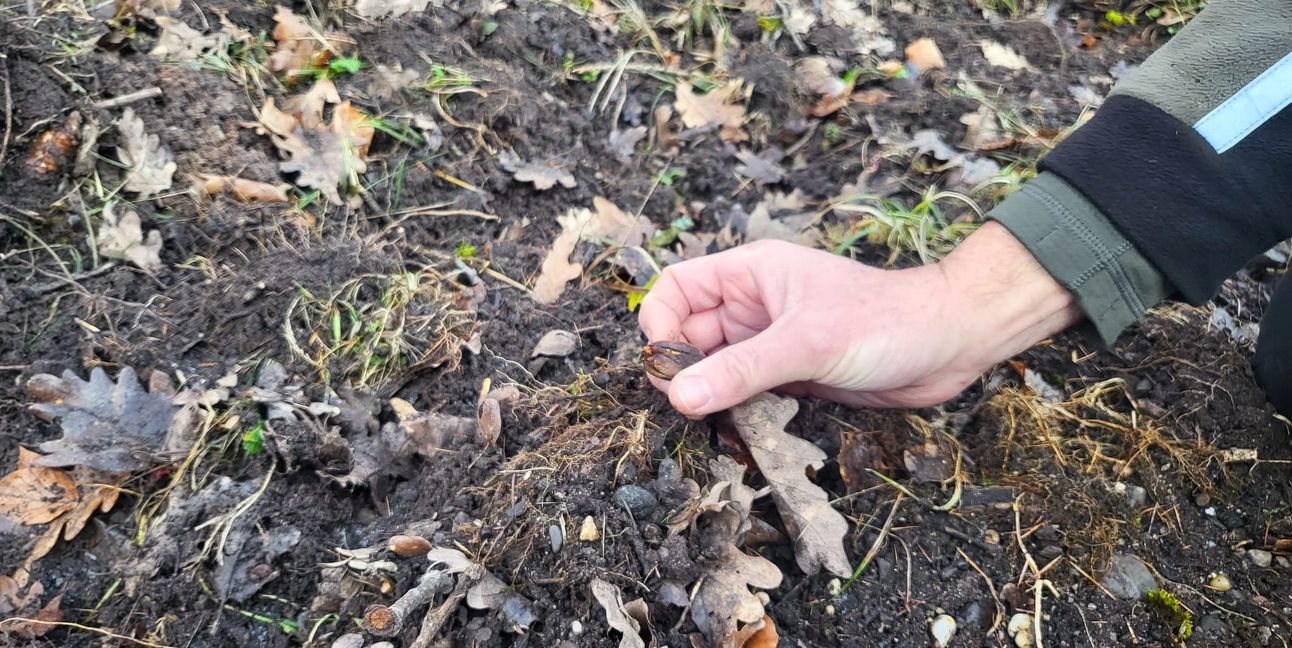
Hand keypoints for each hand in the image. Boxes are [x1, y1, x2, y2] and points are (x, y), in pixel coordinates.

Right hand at [637, 222, 1081, 415]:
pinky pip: (744, 393)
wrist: (948, 345)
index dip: (659, 323)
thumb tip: (679, 396)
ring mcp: (770, 342)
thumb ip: (741, 371)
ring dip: (707, 395)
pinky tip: (741, 429)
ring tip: (711, 422)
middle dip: (680, 368)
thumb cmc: (884, 321)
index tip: (664, 365)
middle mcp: (753, 306)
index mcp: (749, 274)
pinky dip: (735, 412)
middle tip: (684, 405)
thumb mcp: (806, 342)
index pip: (677, 289)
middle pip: (688, 335)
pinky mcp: (790, 375)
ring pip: (714, 369)